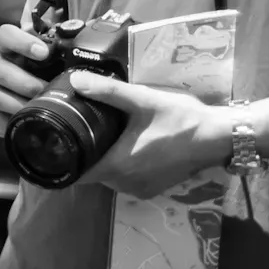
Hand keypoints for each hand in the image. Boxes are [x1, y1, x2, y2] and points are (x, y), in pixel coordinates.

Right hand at [0, 25, 51, 137]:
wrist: (32, 104)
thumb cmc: (45, 76)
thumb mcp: (55, 61)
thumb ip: (61, 49)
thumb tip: (78, 51)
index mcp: (9, 46)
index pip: (6, 34)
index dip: (22, 42)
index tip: (43, 53)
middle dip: (23, 81)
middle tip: (43, 89)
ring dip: (16, 103)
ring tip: (36, 109)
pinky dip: (6, 121)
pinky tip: (22, 122)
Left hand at [68, 72, 234, 198]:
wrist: (216, 137)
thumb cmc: (179, 118)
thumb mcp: (142, 99)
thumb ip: (107, 91)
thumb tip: (75, 80)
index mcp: (118, 165)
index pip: (77, 175)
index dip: (62, 163)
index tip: (52, 146)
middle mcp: (125, 183)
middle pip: (92, 173)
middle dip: (85, 154)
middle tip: (78, 129)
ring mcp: (140, 189)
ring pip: (109, 177)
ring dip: (105, 159)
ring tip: (101, 134)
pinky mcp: (153, 188)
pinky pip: (126, 179)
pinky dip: (122, 165)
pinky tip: (126, 144)